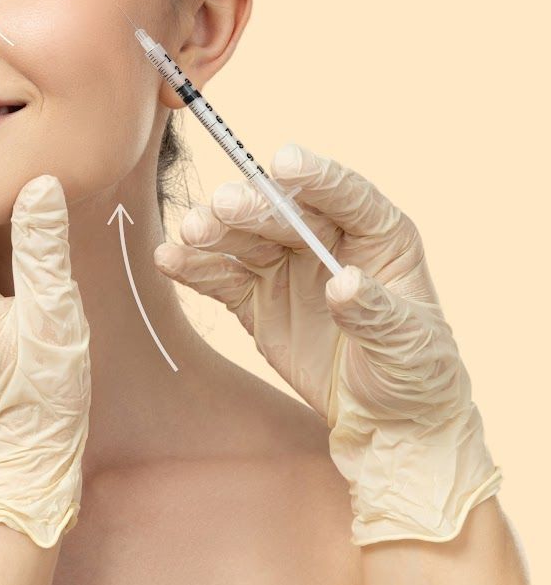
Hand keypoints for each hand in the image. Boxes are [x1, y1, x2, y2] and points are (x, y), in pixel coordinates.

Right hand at [153, 142, 502, 544]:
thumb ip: (376, 313)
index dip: (317, 178)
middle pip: (285, 213)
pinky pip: (221, 276)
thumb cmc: (414, 374)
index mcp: (379, 237)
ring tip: (191, 233)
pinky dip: (195, 267)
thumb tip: (345, 282)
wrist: (385, 421)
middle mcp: (328, 241)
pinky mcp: (256, 297)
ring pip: (245, 237)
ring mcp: (287, 266)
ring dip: (216, 232)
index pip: (347, 196)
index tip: (284, 162)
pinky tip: (170, 260)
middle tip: (222, 206)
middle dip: (253, 208)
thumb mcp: (408, 346)